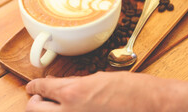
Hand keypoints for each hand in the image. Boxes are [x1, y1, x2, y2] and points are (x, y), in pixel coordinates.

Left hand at [25, 71, 176, 111]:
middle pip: (34, 109)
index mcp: (73, 92)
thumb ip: (76, 84)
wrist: (154, 107)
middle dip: (35, 101)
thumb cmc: (133, 90)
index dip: (34, 86)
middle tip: (39, 97)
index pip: (41, 88)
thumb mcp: (99, 79)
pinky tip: (72, 111)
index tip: (33, 86)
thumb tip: (61, 86)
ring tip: (54, 106)